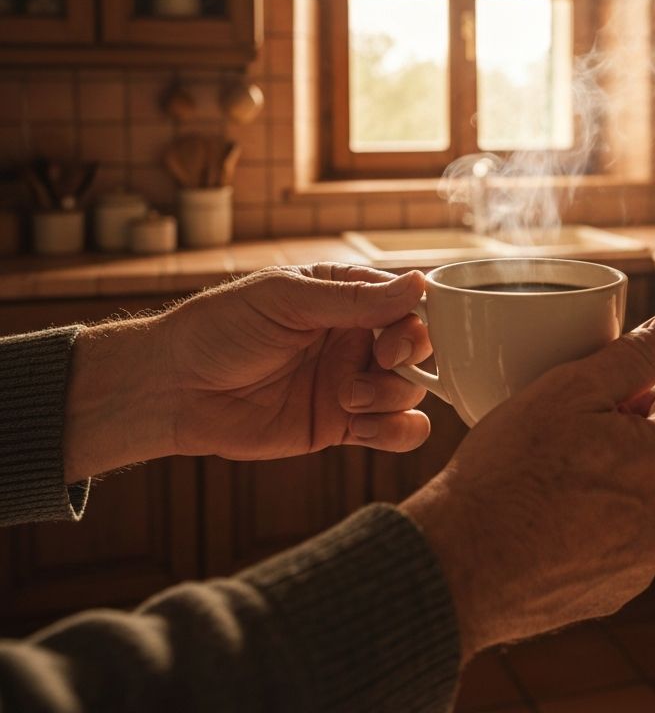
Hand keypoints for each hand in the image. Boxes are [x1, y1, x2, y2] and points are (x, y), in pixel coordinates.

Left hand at [65, 264, 432, 481]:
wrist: (173, 388)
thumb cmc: (220, 328)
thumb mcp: (287, 301)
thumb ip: (354, 299)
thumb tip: (418, 284)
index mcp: (344, 296)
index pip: (405, 302)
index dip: (413, 321)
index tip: (393, 339)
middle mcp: (353, 338)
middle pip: (416, 348)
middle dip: (408, 359)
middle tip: (378, 364)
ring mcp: (349, 383)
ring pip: (410, 391)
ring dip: (394, 397)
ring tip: (351, 400)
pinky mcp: (339, 426)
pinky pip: (393, 432)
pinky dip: (396, 433)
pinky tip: (364, 430)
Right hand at [401, 311, 654, 660]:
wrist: (461, 564)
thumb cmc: (511, 470)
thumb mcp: (569, 390)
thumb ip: (631, 356)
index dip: (638, 395)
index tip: (594, 400)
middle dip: (636, 437)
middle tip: (575, 431)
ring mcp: (644, 566)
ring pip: (648, 503)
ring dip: (620, 482)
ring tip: (557, 474)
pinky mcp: (614, 594)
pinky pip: (621, 545)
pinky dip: (599, 527)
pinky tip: (550, 517)